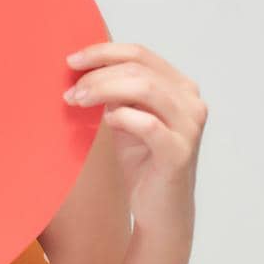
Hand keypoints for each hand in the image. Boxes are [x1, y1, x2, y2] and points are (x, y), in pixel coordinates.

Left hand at [63, 42, 206, 236]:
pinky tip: (107, 122)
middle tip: (71, 89)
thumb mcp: (127, 118)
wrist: (161, 212)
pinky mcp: (179, 152)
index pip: (140, 53)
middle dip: (98, 73)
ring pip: (145, 88)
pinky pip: (147, 123)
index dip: (103, 52)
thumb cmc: (143, 163)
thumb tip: (86, 67)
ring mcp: (189, 126)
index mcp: (181, 87)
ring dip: (104, 89)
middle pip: (139, 67)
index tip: (73, 60)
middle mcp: (192, 102)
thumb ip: (118, 92)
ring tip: (78, 100)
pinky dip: (122, 117)